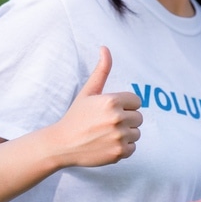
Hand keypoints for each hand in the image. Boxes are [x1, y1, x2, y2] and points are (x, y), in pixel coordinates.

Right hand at [49, 46, 142, 167]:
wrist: (62, 144)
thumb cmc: (76, 116)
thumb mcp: (88, 92)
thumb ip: (101, 71)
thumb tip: (105, 48)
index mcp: (111, 101)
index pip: (136, 101)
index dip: (125, 105)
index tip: (110, 110)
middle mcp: (117, 118)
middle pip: (138, 117)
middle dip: (126, 119)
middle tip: (106, 123)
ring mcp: (119, 137)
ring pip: (136, 133)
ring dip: (125, 134)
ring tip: (106, 134)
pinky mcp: (119, 153)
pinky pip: (133, 147)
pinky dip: (123, 147)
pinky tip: (107, 144)